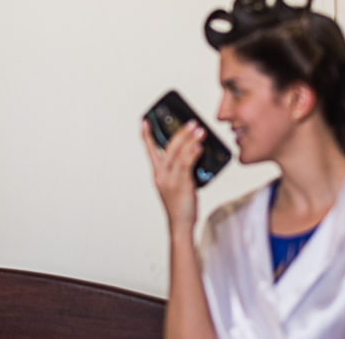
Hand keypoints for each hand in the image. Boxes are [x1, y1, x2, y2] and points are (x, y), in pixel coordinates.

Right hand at [142, 119, 205, 233]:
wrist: (180, 224)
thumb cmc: (180, 204)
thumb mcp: (177, 182)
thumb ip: (182, 167)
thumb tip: (194, 150)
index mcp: (158, 173)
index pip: (150, 150)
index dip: (146, 135)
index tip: (145, 121)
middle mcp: (161, 175)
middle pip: (168, 147)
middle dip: (180, 133)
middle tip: (191, 123)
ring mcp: (170, 179)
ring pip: (178, 153)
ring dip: (189, 139)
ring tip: (199, 131)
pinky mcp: (180, 184)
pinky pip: (185, 164)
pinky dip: (192, 153)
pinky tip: (199, 147)